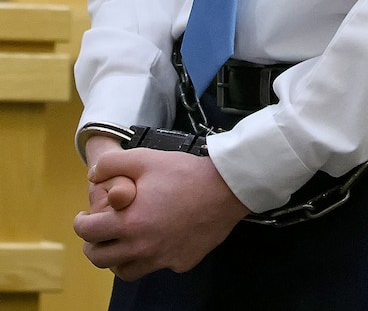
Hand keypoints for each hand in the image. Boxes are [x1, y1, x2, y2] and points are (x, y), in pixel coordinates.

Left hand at [74, 147, 249, 279]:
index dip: (80, 224)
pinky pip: (156, 266)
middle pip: (102, 260)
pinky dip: (149, 257)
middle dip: (93, 245)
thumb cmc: (185, 172)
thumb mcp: (145, 158)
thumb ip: (112, 164)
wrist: (226, 188)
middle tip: (98, 232)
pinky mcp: (181, 263)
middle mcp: (142, 248)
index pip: (89, 233)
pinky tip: (157, 238)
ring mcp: (162, 259)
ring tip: (123, 241)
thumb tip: (93, 175)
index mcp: (129, 223)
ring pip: (126, 271)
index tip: (84, 218)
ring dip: (118, 258)